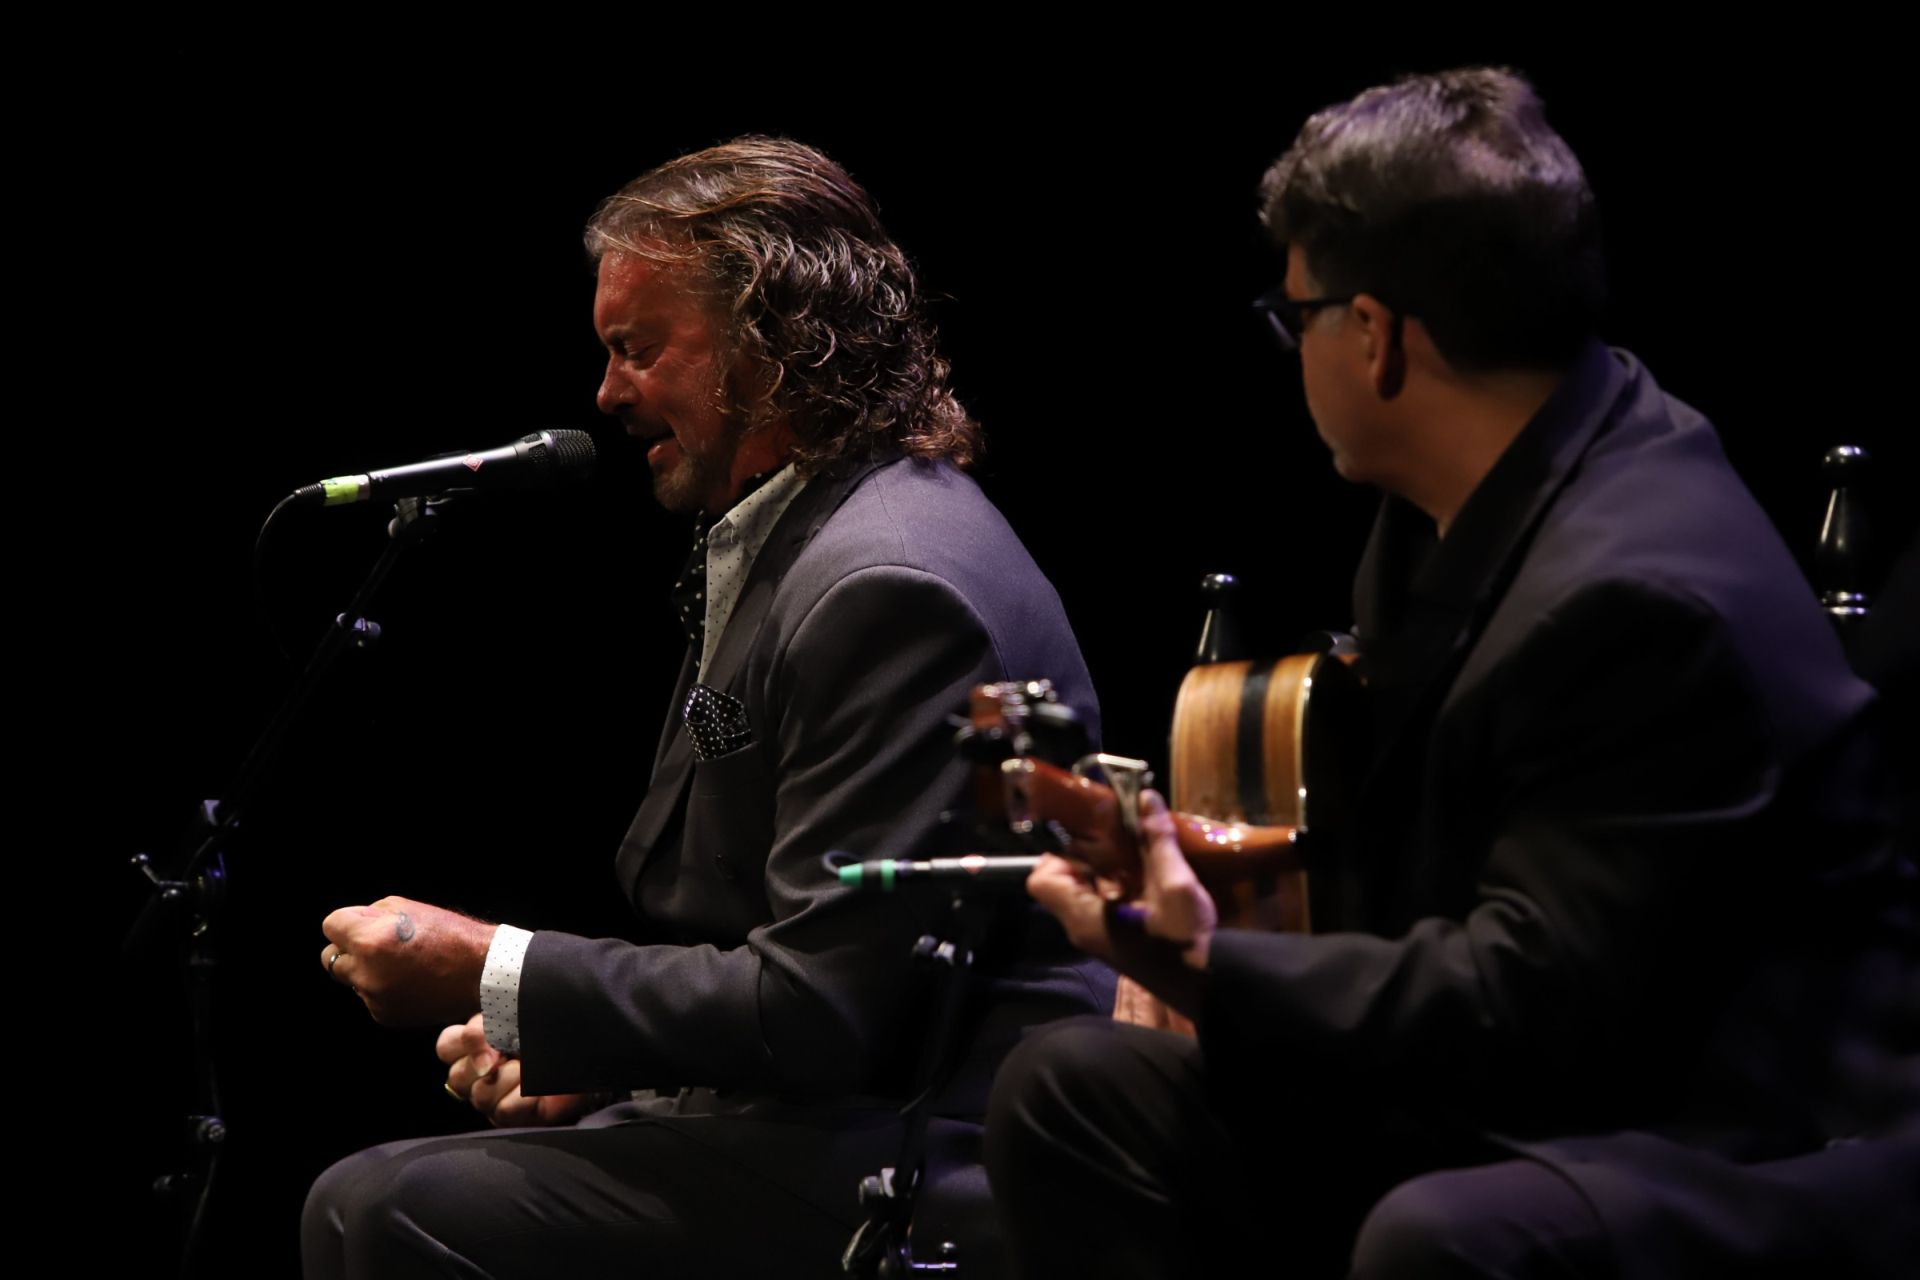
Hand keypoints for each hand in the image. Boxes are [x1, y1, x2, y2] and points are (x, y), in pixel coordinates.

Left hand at [320, 895, 497, 1026]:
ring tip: (403, 965)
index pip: (331, 925)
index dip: (348, 921)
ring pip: (352, 979)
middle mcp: (366, 973)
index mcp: (370, 942)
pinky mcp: (385, 1015)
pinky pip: (370, 997)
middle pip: (330, 958)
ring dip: (367, 970)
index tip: (363, 923)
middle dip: (349, 948)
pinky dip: (383, 989)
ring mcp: (375, 998)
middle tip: (378, 945)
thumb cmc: (450, 936)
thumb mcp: (409, 907)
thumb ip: (372, 914)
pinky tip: (410, 982)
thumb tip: (353, 925)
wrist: (482, 974)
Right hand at [436, 1014, 600, 1127]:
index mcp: (478, 1046)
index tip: (484, 1034)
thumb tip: (477, 1045)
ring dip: (508, 1078)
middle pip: (458, 1076)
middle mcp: (481, 1075)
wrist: (592, 1050)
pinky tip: (537, 1087)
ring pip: (481, 1095)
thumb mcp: (519, 1014)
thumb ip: (491, 1021)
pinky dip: (522, 1097)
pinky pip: (505, 1110)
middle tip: (507, 1053)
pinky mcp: (516, 1119)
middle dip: (483, 1063)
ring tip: (529, 1068)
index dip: (462, 1041)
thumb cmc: (554, 1030)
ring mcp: (496, 1099)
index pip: (448, 1046)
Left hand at [1027, 790, 1218, 1014]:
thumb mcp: (1174, 885)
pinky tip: (1148, 870)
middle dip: (1086, 854)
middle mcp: (1083, 927)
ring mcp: (1101, 936)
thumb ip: (1157, 840)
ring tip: (1133, 843)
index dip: (1057, 853)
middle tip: (1115, 831)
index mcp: (1083, 917)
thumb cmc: (1184, 940)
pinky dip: (1119, 884)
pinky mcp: (1119, 939)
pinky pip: (1105, 905)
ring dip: (1106, 868)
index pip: (1042, 880)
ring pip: (1086, 892)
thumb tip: (1147, 797)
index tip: (1088, 835)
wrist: (1210, 986)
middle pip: (1064, 882)